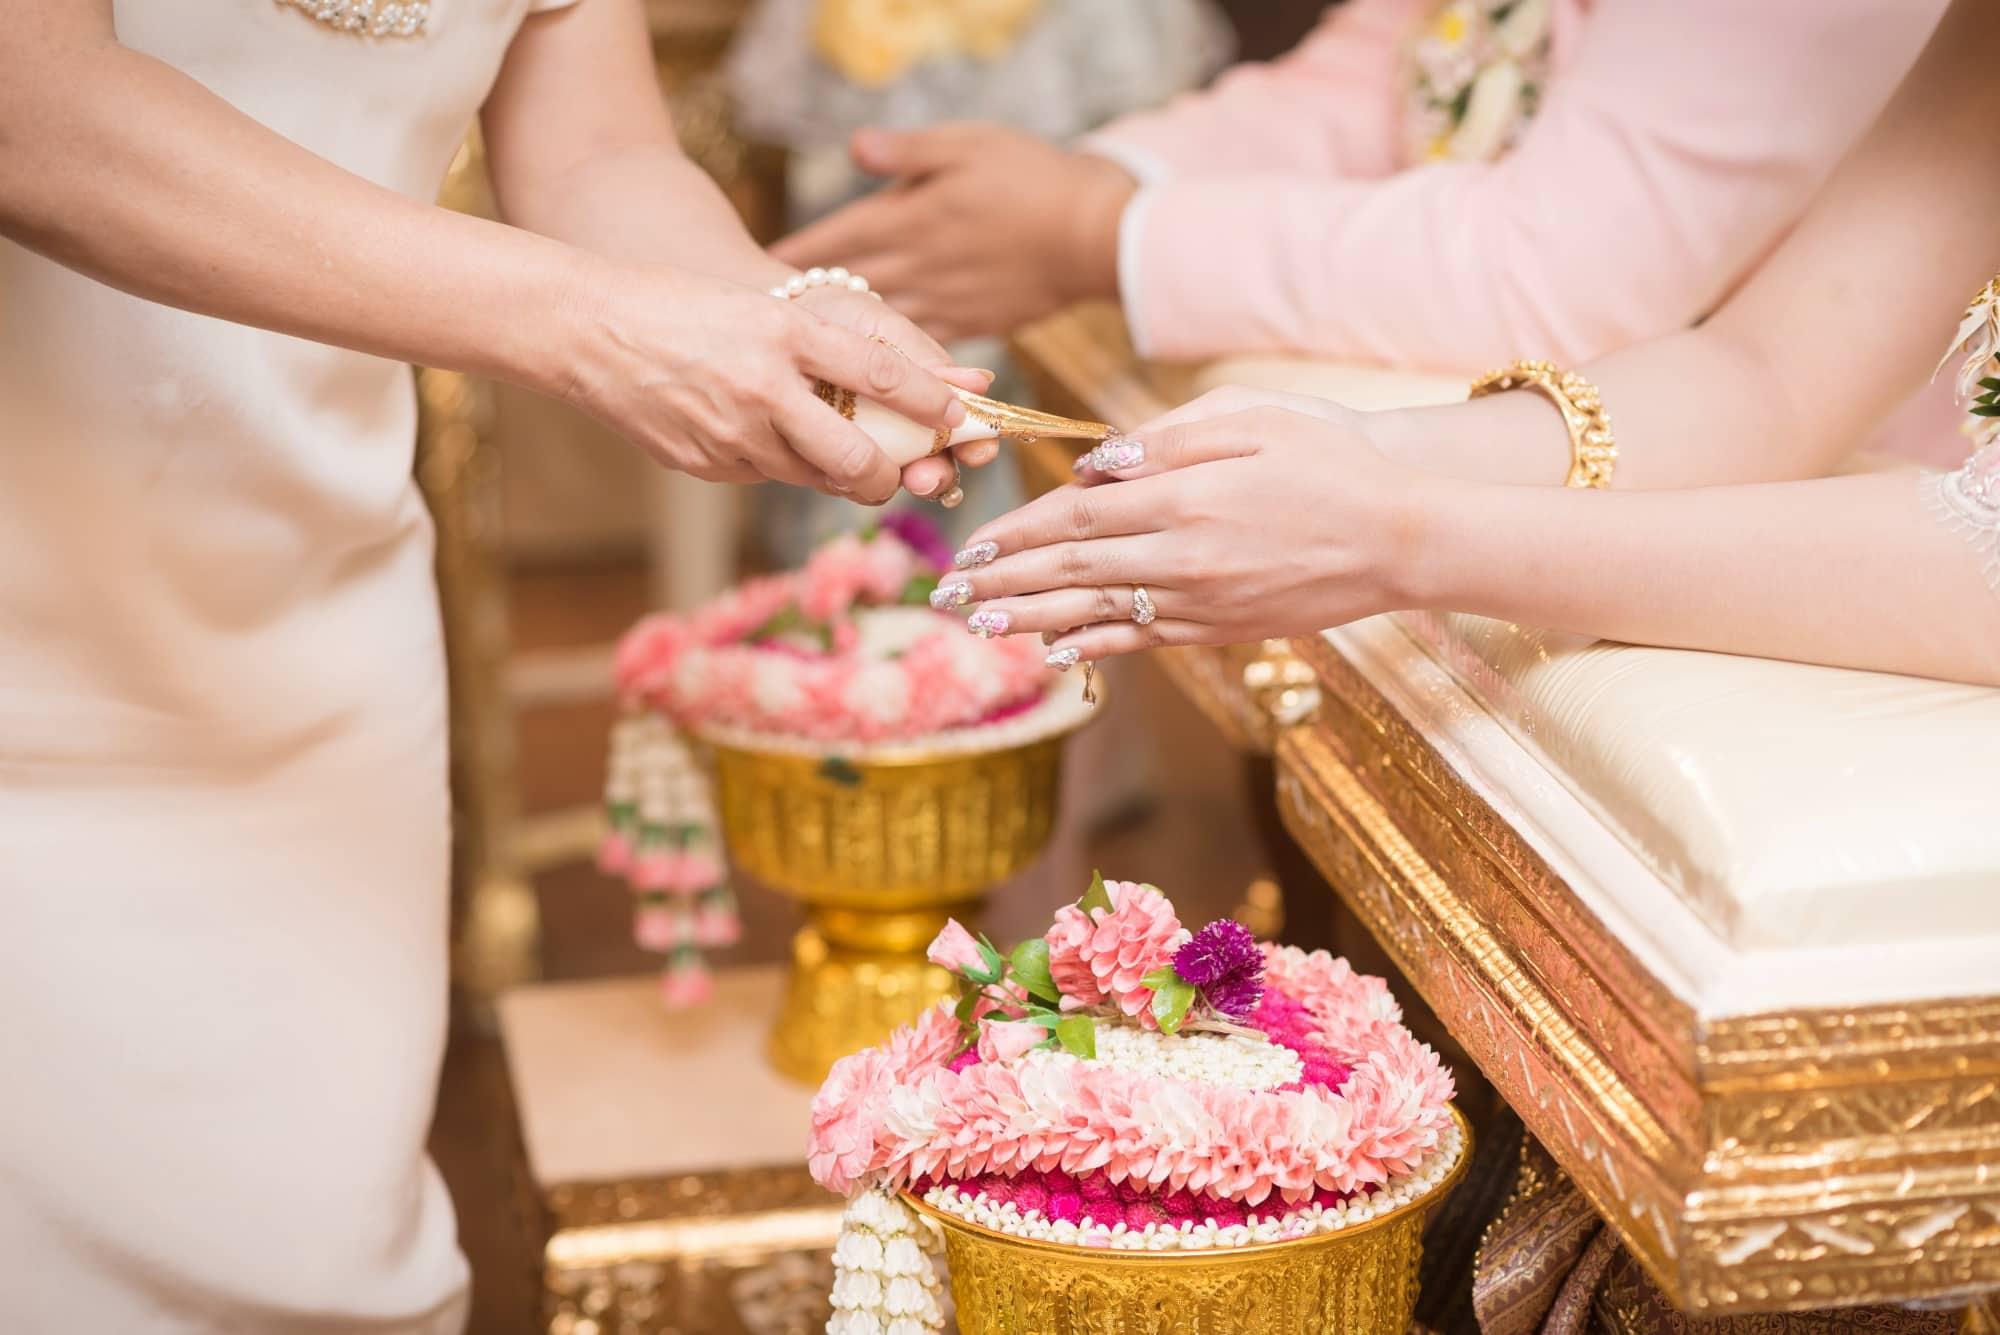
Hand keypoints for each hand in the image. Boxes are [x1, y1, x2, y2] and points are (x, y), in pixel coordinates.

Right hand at [555, 258, 968, 503]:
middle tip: (900, 469)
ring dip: (835, 470)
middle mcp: (763, 390)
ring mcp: (732, 436)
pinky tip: (758, 433)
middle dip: (889, 475)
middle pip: (858, 462)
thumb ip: (831, 351)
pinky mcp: (706, 466)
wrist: (587, 330)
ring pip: (815, 478)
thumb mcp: (764, 313)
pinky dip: (779, 462)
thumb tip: (910, 388)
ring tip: (831, 445)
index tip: (960, 414)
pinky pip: (766, 476)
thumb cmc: (685, 310)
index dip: (932, 402)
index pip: (881, 376)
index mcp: (783, 335)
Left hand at [771, 125, 1135, 342]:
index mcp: (908, 221)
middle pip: (845, 294)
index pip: (834, 242)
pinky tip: (876, 370)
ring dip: (844, 342)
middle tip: (767, 325)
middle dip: (805, 307)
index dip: (794, 257)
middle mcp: (918, 269)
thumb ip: (906, 152)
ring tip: (809, 356)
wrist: (1095, 235)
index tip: (756, 271)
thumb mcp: (967, 146)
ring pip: (877, 331)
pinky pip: (919, 350)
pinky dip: (893, 361)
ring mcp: (944, 303)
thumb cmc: (1032, 178)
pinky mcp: (972, 325)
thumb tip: (855, 146)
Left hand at [792, 282, 1001, 499]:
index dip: (976, 443)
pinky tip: (829, 472)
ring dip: (887, 484)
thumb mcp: (877, 326)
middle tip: (924, 477)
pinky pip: (838, 483)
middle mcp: (902, 433)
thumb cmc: (835, 316)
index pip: (963, 430)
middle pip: (931, 469)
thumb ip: (921, 360)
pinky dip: (840, 482)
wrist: (768, 315)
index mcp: (926, 398)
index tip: (978, 450)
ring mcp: (864, 451)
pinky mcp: (822, 465)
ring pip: (887, 484)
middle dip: (933, 476)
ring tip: (880, 479)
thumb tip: (981, 382)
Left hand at [944, 390, 1426, 659]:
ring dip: (1031, 620)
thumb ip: (1167, 440)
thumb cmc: (1332, 460)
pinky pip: (1145, 640)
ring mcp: (1202, 602)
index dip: (1016, 534)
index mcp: (1184, 498)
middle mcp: (1183, 558)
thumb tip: (1094, 464)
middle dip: (1003, 582)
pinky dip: (1095, 646)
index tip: (970, 545)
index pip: (1076, 519)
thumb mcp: (1252, 419)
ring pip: (1097, 613)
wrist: (1405, 536)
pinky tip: (1056, 651)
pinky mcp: (1223, 629)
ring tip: (979, 626)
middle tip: (946, 595)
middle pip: (1071, 571)